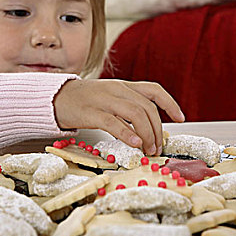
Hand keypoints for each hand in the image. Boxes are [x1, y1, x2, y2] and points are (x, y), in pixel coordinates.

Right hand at [53, 79, 184, 154]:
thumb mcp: (109, 98)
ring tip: (148, 149)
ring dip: (147, 134)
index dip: (170, 104)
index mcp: (123, 86)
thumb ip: (127, 108)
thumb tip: (147, 129)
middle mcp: (117, 90)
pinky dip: (127, 133)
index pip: (153, 90)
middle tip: (157, 147)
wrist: (54, 98)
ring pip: (135, 114)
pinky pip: (113, 122)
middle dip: (157, 129)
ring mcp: (104, 100)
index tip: (180, 119)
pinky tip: (134, 143)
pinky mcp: (90, 112)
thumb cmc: (83, 102)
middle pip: (147, 108)